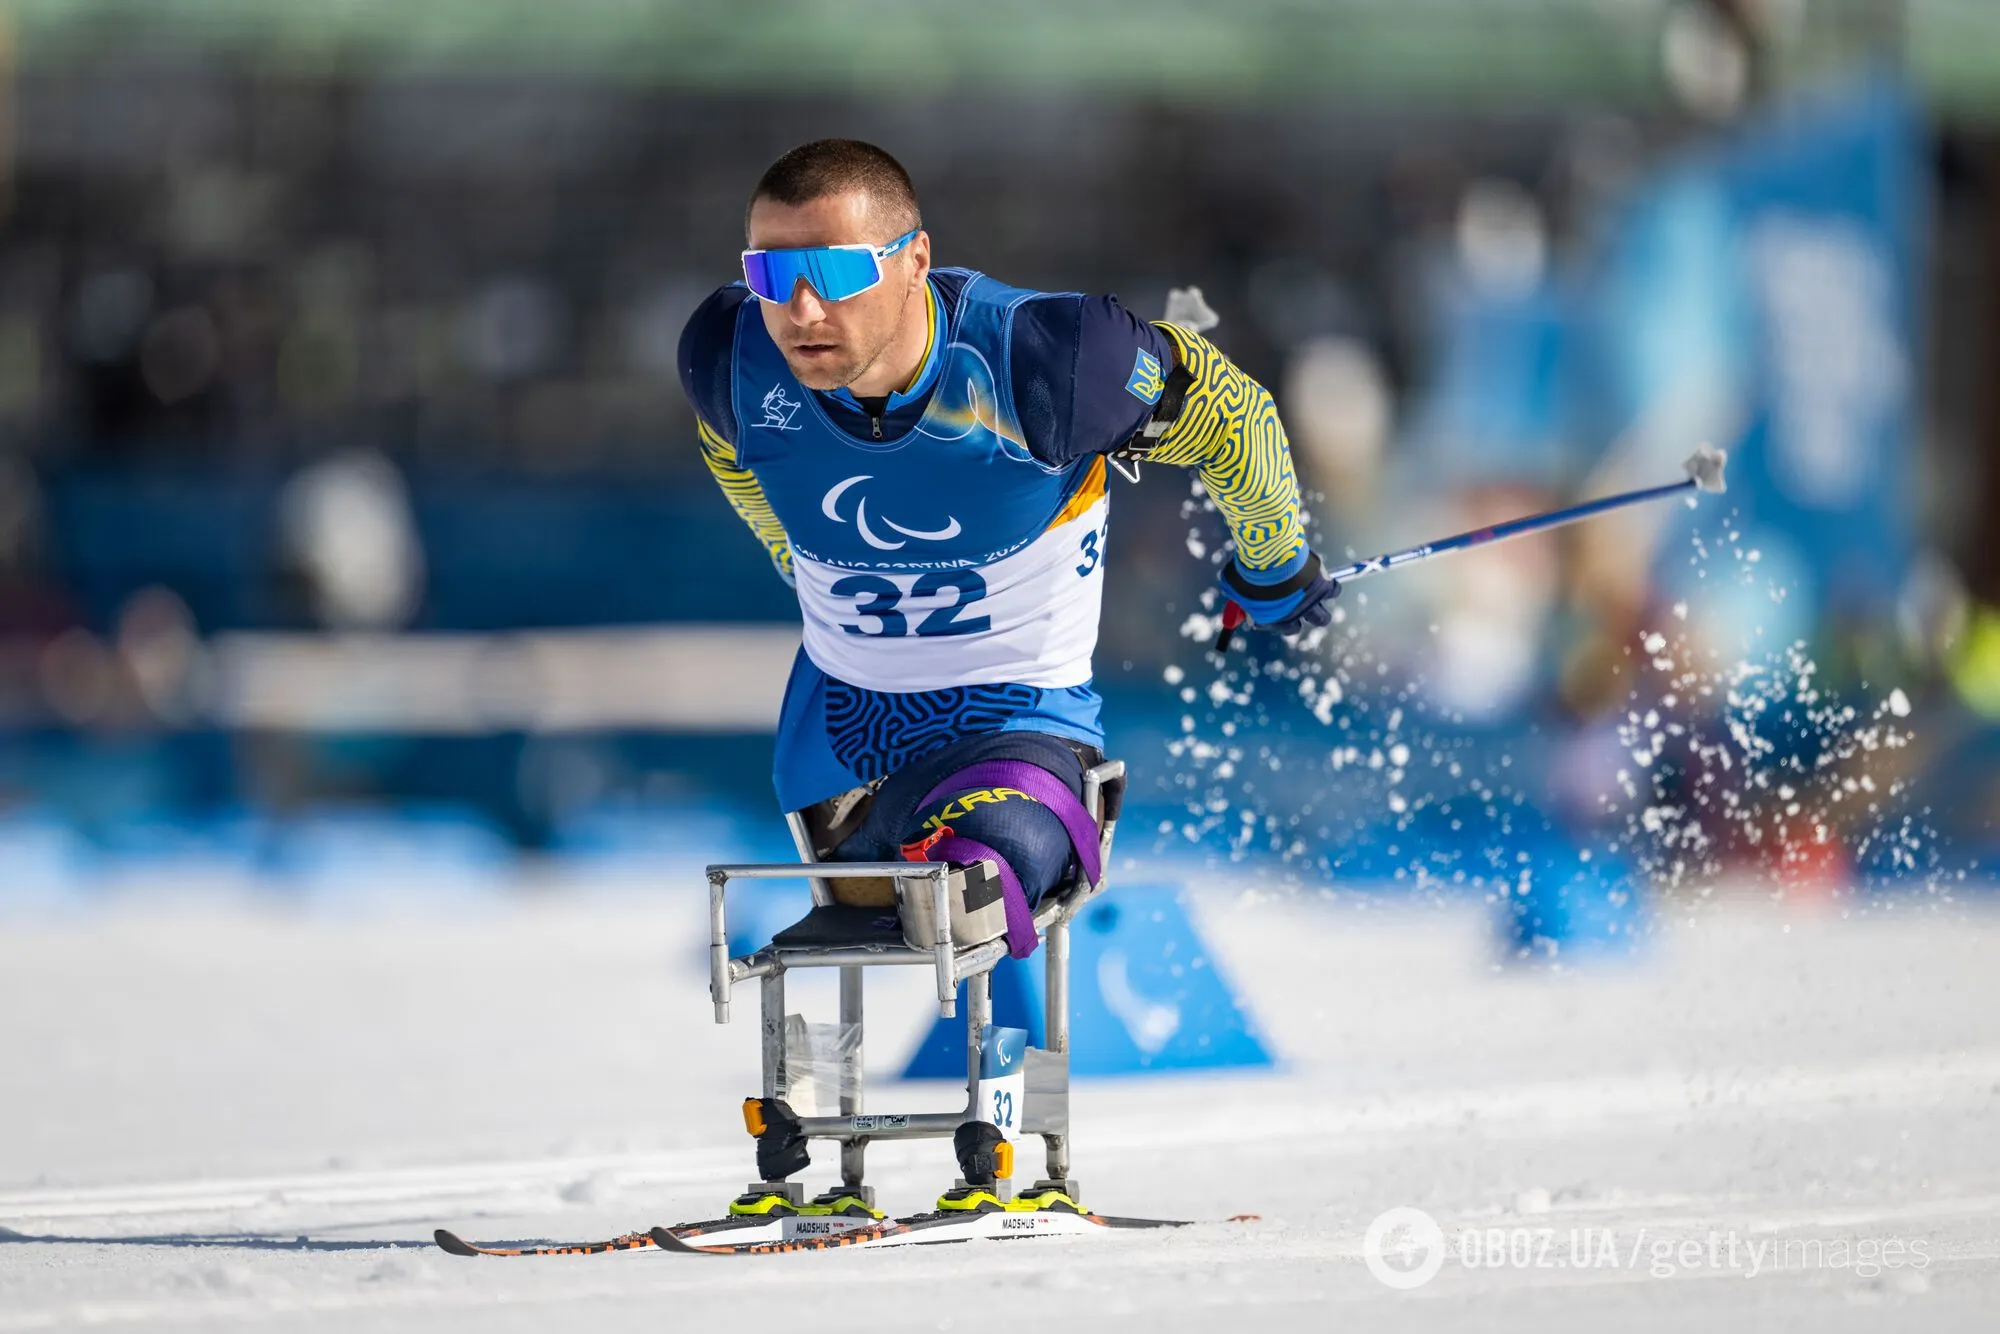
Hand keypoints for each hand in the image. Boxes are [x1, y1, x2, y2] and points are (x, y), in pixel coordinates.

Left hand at [1220, 549, 1339, 636]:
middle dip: (1302, 617)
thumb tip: (1234, 596)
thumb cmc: (1248, 570)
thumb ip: (1237, 594)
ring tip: (1313, 594)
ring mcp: (1310, 603)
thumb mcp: (1234, 585)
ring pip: (1322, 617)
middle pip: (1299, 628)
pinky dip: (1331, 586)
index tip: (1274, 610)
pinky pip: (1334, 591)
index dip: (1279, 620)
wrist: (1270, 556)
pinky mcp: (1323, 587)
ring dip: (1319, 610)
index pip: (1282, 628)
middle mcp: (1294, 616)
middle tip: (1297, 604)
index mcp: (1273, 619)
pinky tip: (1323, 577)